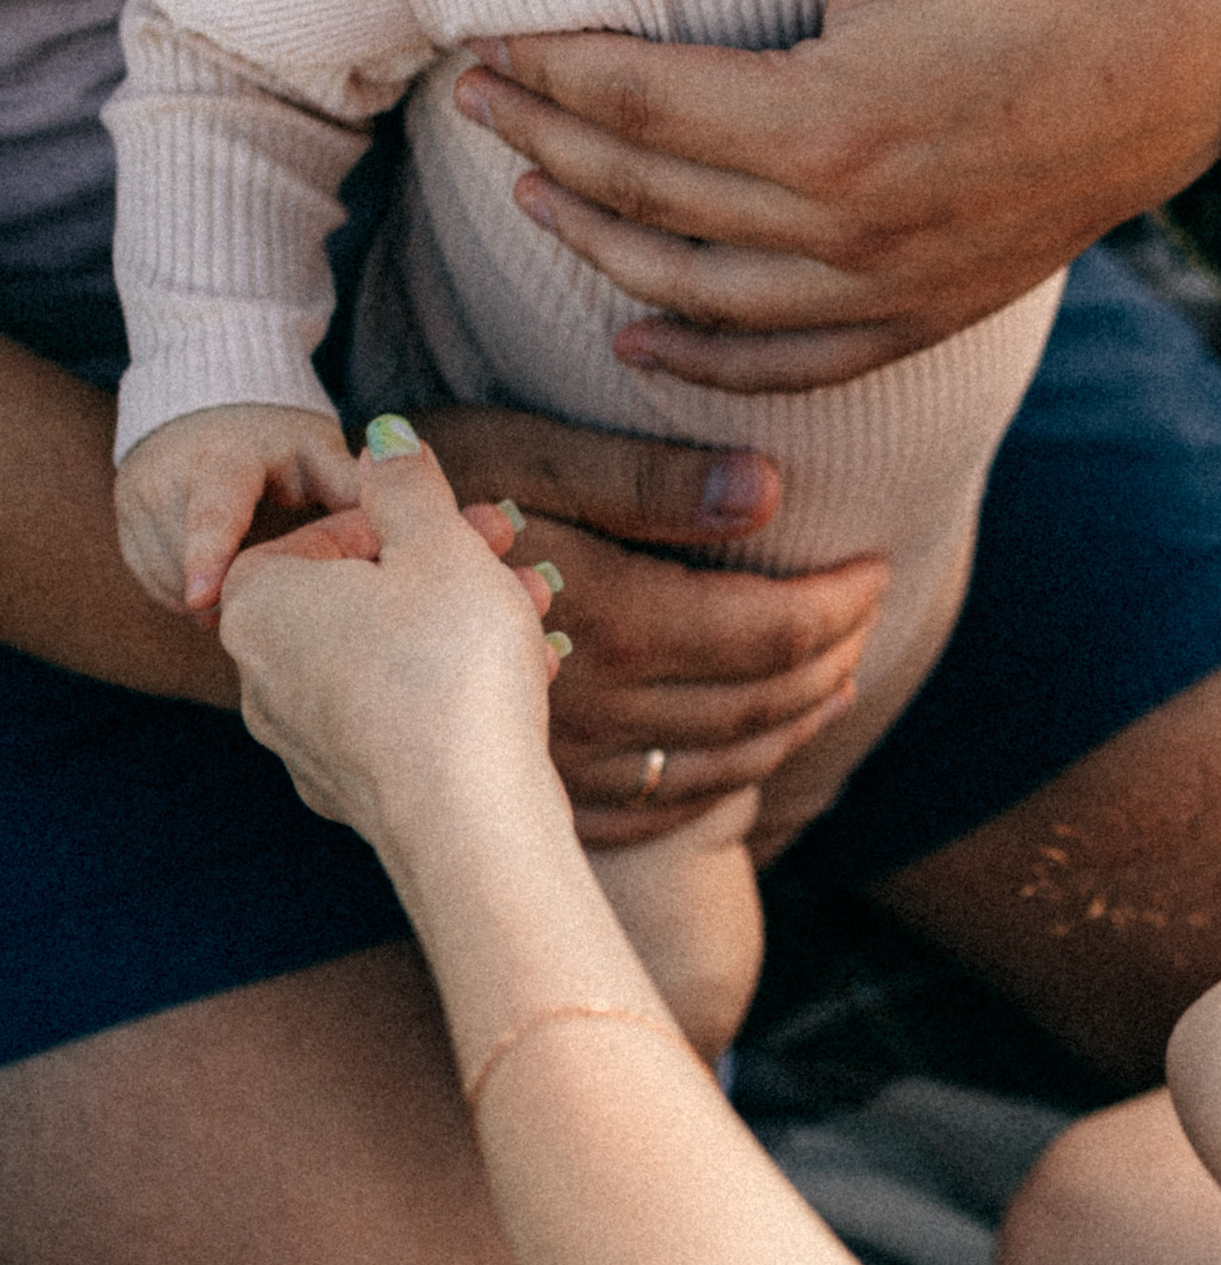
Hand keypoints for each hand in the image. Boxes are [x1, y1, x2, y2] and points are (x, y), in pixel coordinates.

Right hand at [114, 401, 359, 617]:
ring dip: (204, 602)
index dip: (208, 556)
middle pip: (185, 558)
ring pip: (164, 576)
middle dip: (226, 594)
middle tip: (275, 614)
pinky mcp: (123, 517)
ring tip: (252, 604)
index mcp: (222, 461)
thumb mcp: (316, 450)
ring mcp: (138, 497)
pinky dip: (181, 595)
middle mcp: (167, 476)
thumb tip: (397, 529)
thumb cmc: (277, 432)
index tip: (203, 598)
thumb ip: (350, 487)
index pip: (211, 513)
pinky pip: (150, 578)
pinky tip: (219, 598)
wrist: (209, 397)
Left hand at [219, 446, 562, 857]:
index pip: (324, 531)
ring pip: (385, 656)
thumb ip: (407, 485)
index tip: (473, 519)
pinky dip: (450, 689)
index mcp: (260, 603)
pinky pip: (398, 716)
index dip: (409, 516)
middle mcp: (261, 676)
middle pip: (359, 594)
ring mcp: (303, 742)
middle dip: (445, 568)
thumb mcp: (438, 545)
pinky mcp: (351, 790)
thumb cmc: (447, 669)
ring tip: (538, 614)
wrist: (469, 821)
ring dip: (459, 625)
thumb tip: (384, 439)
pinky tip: (521, 680)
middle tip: (515, 554)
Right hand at [413, 407, 884, 846]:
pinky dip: (721, 784)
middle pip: (755, 701)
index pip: (768, 631)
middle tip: (872, 616)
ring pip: (716, 762)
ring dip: (793, 723)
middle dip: (831, 659)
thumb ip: (649, 477)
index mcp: (605, 614)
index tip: (878, 565)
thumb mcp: (528, 452)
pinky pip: (654, 812)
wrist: (298, 568)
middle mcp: (591, 701)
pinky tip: (750, 753)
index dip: (838, 603)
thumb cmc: (427, 485)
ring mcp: (562, 756)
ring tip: (837, 680)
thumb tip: (768, 491)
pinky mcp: (535, 784)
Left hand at [446, 0, 1220, 390]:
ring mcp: (880, 287)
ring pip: (693, 291)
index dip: (546, 74)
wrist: (1178, 77)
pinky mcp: (917, 317)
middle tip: (475, 105)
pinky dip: (702, 360)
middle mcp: (841, 226)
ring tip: (535, 195)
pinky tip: (639, 338)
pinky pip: (785, 363)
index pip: (637, 101)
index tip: (486, 47)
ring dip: (598, 246)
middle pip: (645, 193)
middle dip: (545, 146)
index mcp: (825, 120)